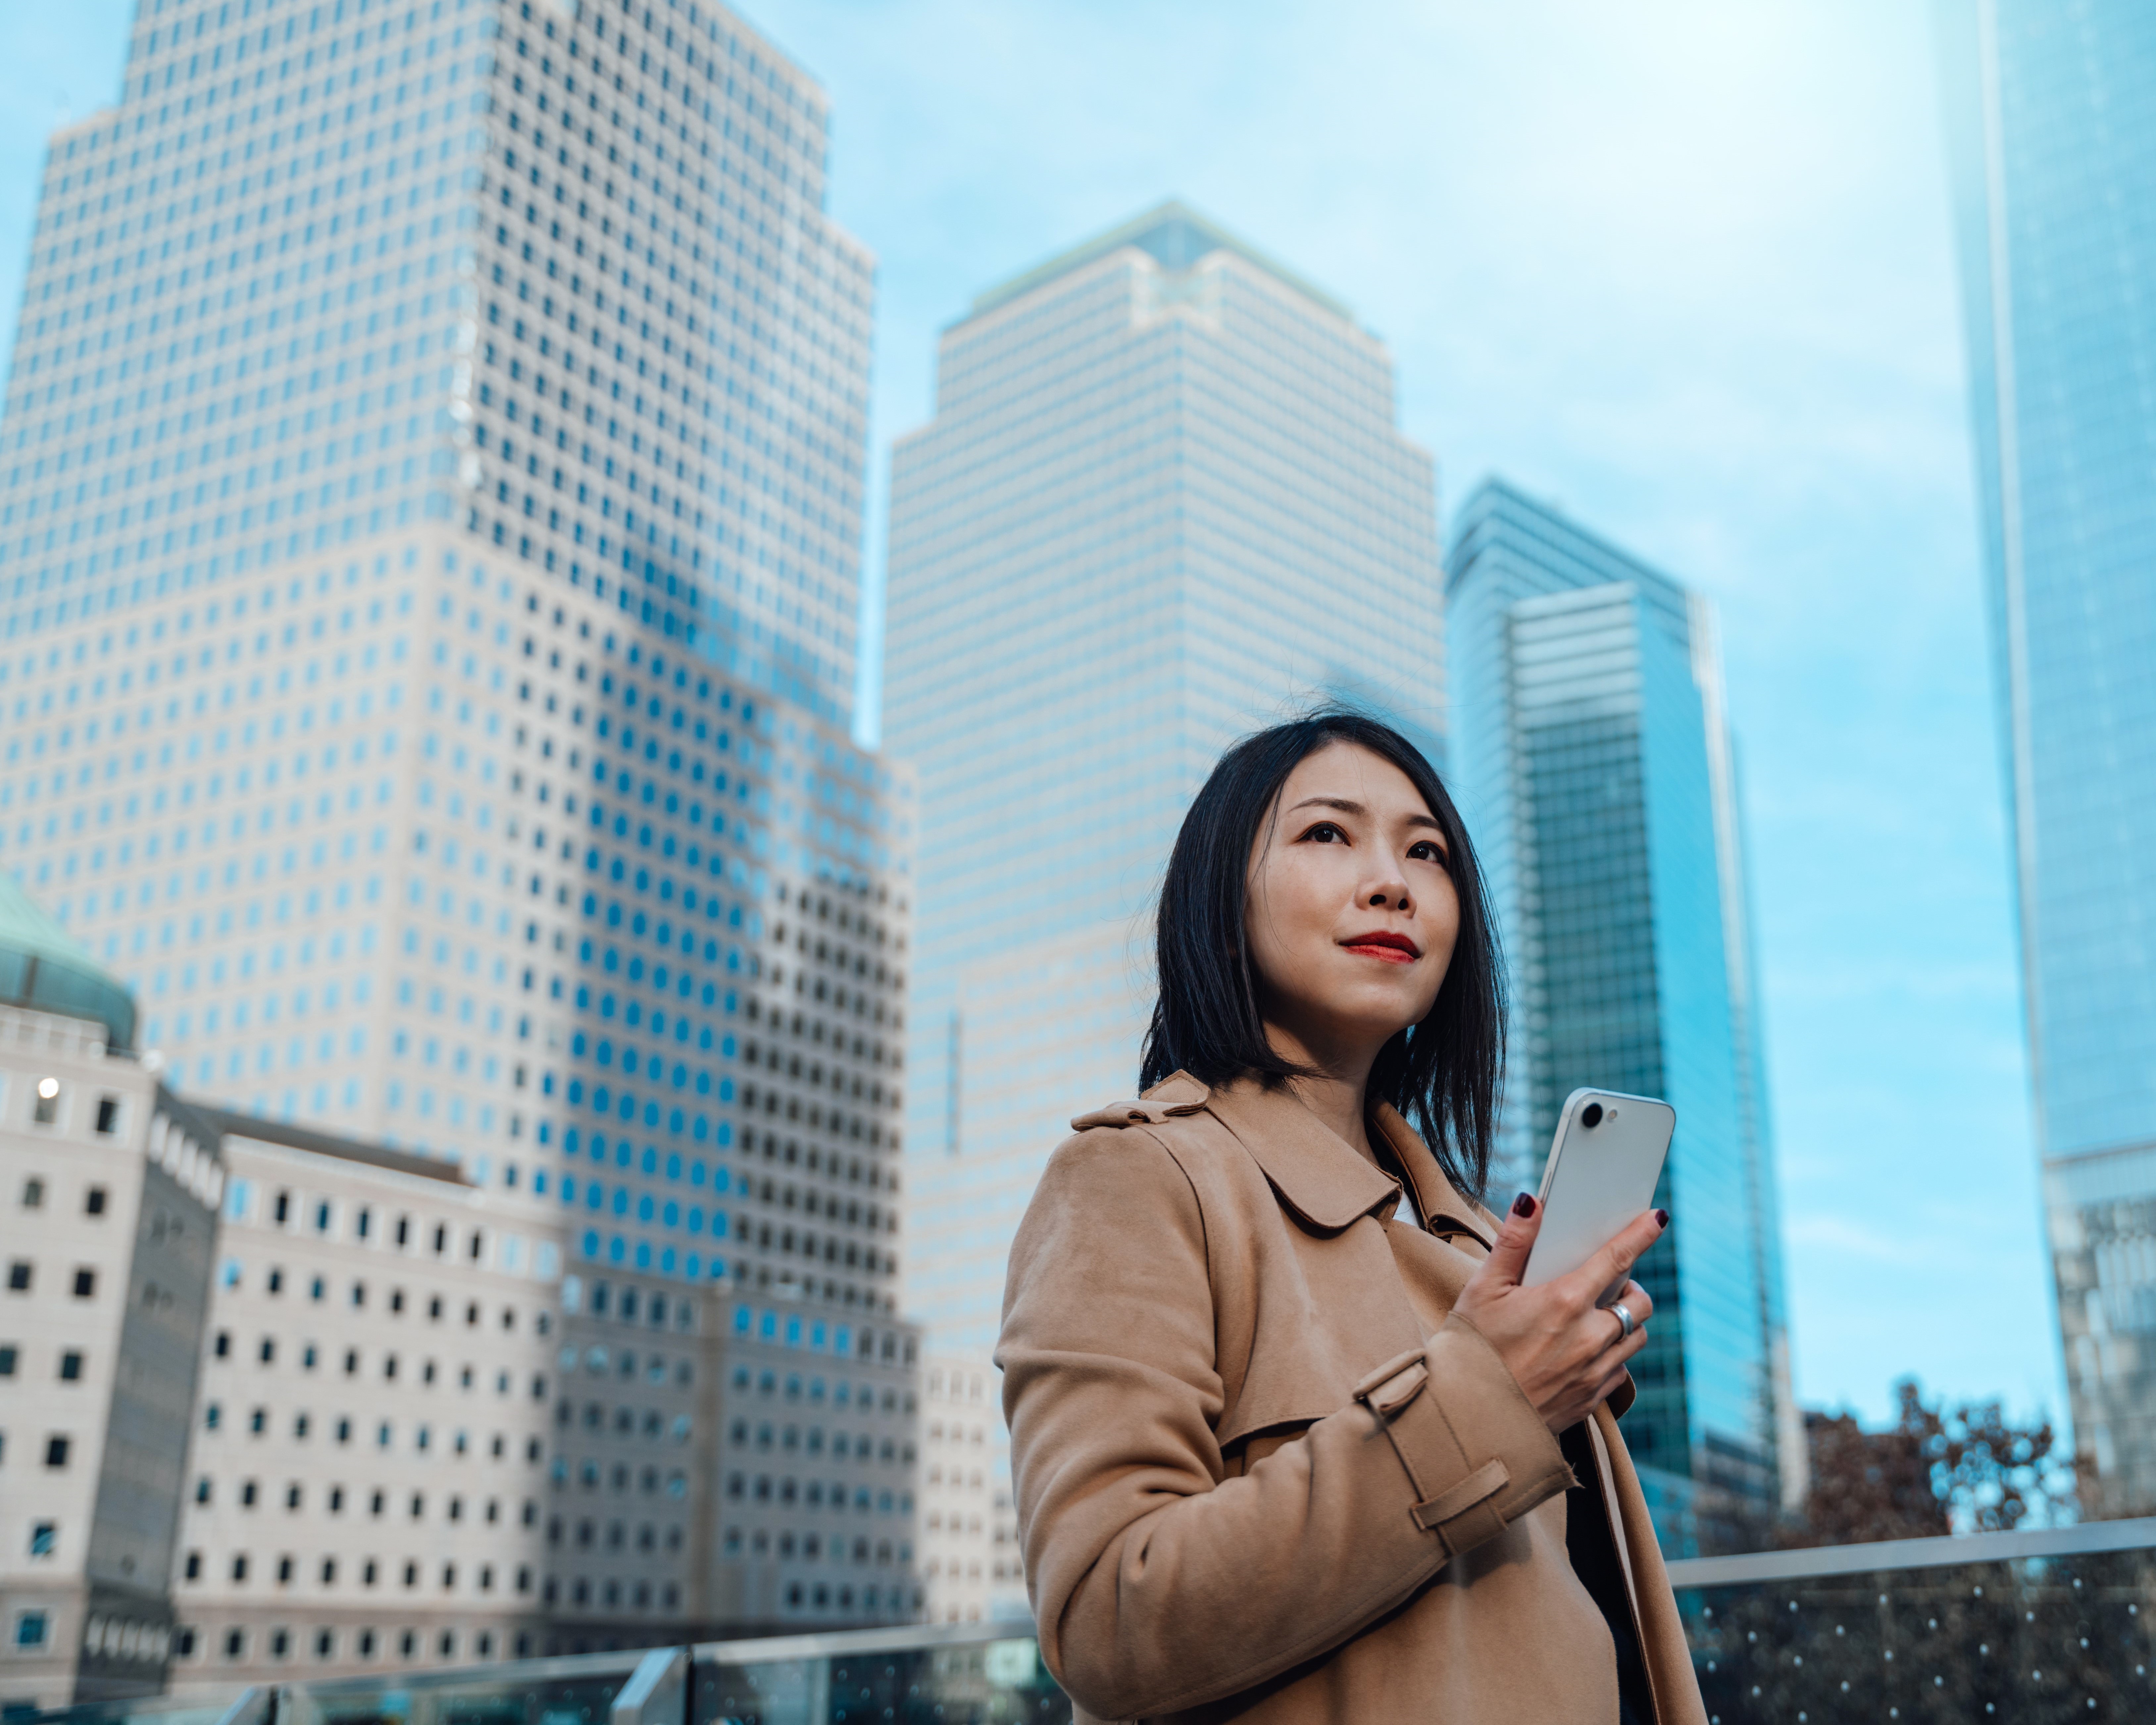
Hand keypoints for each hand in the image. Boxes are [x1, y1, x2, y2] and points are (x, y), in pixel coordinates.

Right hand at [1451, 1194, 1666, 1433]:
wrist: (1466, 1420)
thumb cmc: (1469, 1349)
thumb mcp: (1482, 1288)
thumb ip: (1513, 1242)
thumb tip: (1532, 1202)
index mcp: (1563, 1302)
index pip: (1616, 1259)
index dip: (1640, 1235)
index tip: (1657, 1219)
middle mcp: (1588, 1338)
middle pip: (1639, 1304)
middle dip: (1631, 1287)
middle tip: (1609, 1282)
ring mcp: (1593, 1372)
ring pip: (1635, 1339)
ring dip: (1625, 1323)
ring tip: (1596, 1317)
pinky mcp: (1590, 1401)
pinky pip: (1620, 1372)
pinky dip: (1612, 1357)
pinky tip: (1584, 1353)